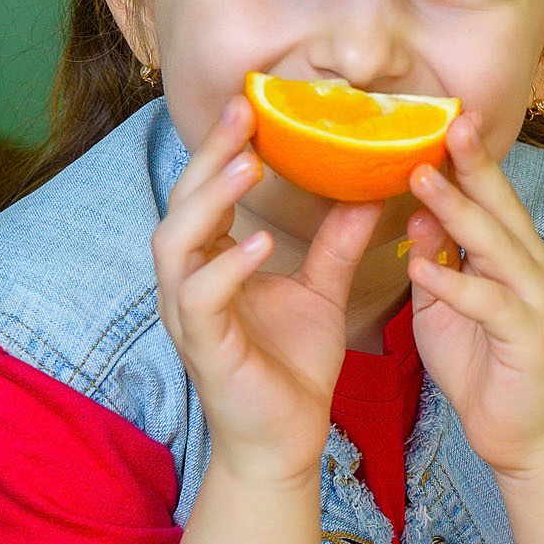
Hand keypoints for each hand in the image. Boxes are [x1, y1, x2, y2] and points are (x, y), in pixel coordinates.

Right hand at [153, 96, 381, 486]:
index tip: (254, 101)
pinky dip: (227, 267)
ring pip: (175, 243)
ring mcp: (188, 314)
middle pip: (182, 202)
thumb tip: (367, 194)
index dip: (225, 147)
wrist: (285, 442)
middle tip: (244, 110)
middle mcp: (189, 282)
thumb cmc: (292, 368)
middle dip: (210, 154)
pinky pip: (202, 298)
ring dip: (210, 200)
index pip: (208, 192)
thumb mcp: (322, 293)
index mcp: (213, 263)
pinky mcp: (202, 347)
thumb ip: (337, 245)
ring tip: (247, 165)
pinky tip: (256, 242)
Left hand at [406, 115, 543, 474]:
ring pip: (495, 245)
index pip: (489, 194)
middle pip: (500, 205)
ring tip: (422, 180)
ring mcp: (533, 298)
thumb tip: (418, 214)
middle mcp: (529, 265)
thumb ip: (435, 258)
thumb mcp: (445, 302)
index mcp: (511, 251)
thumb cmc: (483, 360)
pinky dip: (453, 285)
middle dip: (472, 164)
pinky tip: (422, 269)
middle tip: (446, 122)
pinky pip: (486, 303)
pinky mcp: (526, 335)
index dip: (468, 156)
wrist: (519, 430)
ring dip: (457, 211)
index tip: (442, 114)